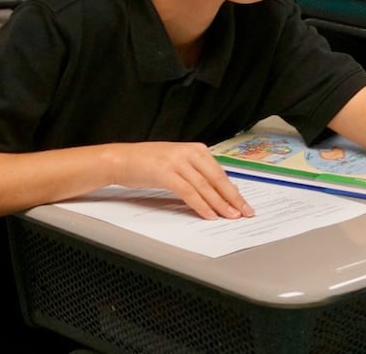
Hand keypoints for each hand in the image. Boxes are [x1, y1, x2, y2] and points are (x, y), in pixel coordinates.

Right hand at [109, 141, 251, 219]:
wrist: (121, 159)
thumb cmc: (147, 164)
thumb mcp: (177, 163)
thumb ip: (196, 173)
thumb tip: (217, 193)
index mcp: (196, 149)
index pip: (220, 173)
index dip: (233, 190)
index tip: (244, 203)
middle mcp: (189, 153)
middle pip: (217, 179)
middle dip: (233, 198)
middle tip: (245, 212)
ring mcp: (177, 162)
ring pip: (205, 186)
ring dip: (220, 204)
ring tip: (231, 216)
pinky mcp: (166, 173)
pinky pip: (188, 192)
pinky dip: (201, 205)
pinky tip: (209, 215)